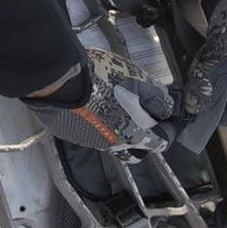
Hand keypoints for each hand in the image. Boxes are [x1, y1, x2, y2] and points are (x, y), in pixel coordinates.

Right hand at [24, 48, 176, 160]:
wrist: (59, 79)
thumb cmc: (102, 78)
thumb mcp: (139, 80)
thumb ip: (157, 96)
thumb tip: (167, 108)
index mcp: (134, 134)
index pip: (160, 142)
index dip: (167, 130)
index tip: (167, 119)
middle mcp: (112, 144)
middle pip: (135, 149)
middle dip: (143, 136)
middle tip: (142, 116)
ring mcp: (89, 141)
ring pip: (111, 141)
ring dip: (116, 128)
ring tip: (113, 106)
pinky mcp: (70, 133)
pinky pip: (89, 132)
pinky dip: (95, 122)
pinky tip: (91, 104)